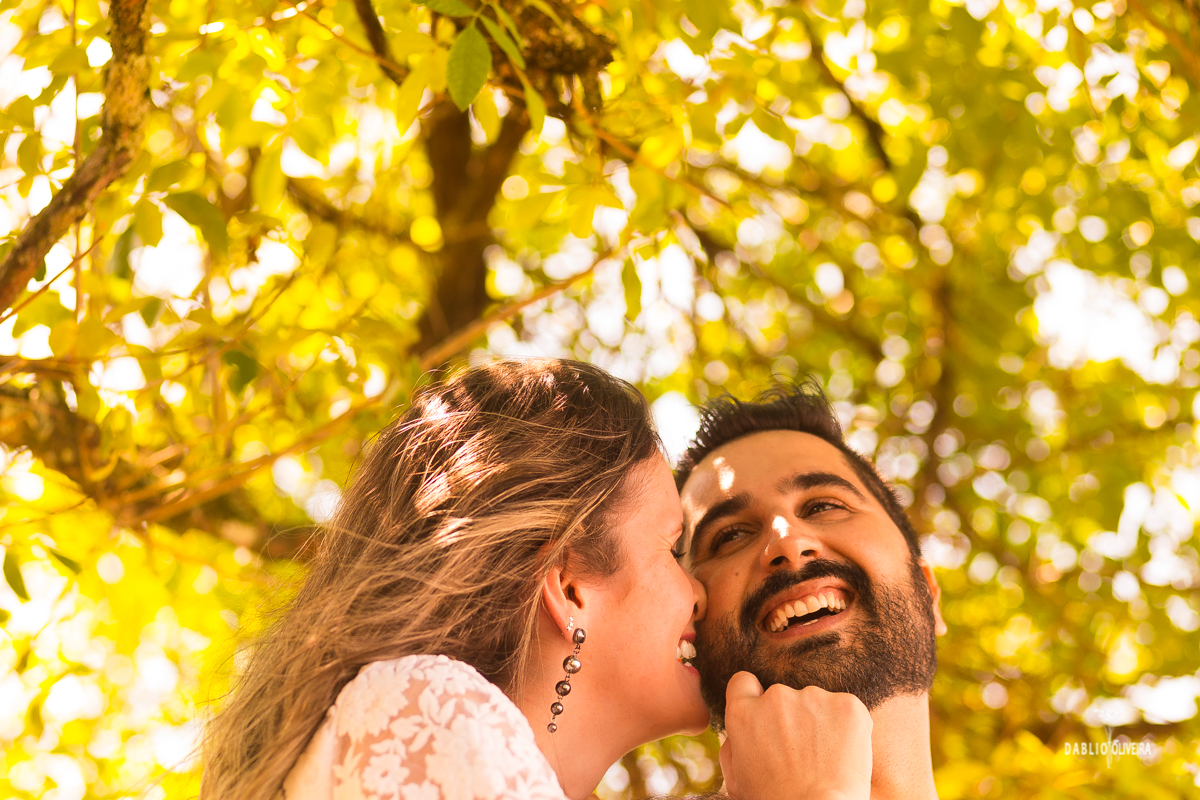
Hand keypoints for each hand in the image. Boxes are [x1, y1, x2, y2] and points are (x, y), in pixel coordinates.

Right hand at [719, 672, 872, 799]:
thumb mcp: (738, 779)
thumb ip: (734, 745)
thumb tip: (741, 727)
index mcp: (744, 713)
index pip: (744, 683)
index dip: (754, 698)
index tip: (766, 716)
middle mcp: (776, 697)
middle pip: (783, 697)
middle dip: (791, 718)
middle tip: (801, 754)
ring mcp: (813, 697)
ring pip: (816, 703)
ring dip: (820, 722)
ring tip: (824, 759)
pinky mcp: (847, 706)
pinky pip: (846, 710)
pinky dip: (848, 728)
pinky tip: (843, 755)